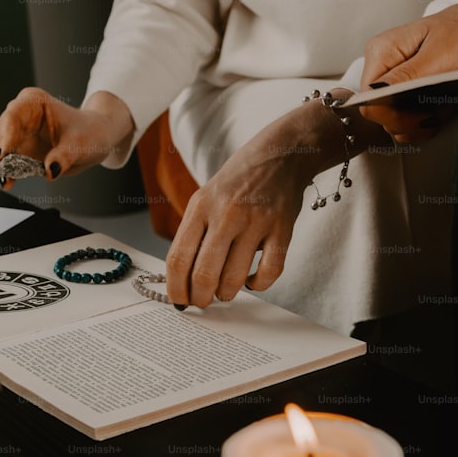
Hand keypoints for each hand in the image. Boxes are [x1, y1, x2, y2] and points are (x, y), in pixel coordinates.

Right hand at [0, 88, 133, 188]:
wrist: (95, 139)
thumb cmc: (89, 131)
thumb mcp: (82, 143)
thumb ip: (64, 156)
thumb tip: (49, 170)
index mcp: (32, 103)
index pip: (11, 116)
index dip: (5, 136)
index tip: (4, 155)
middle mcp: (19, 117)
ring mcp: (15, 135)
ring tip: (1, 177)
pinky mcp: (17, 153)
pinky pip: (3, 163)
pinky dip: (4, 172)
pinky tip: (8, 182)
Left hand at [165, 90, 389, 308]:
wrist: (279, 155)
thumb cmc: (236, 182)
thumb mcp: (204, 198)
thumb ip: (193, 234)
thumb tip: (181, 279)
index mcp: (200, 207)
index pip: (178, 258)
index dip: (175, 288)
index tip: (179, 300)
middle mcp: (226, 214)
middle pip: (204, 273)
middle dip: (200, 298)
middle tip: (202, 301)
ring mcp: (256, 222)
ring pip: (234, 278)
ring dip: (226, 293)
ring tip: (224, 292)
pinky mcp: (282, 229)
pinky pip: (269, 272)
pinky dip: (258, 285)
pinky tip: (252, 282)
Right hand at [359, 0, 457, 142]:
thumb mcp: (441, 54)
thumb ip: (404, 80)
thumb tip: (373, 100)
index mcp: (383, 51)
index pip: (368, 99)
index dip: (392, 111)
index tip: (421, 110)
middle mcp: (389, 69)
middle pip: (381, 114)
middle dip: (409, 118)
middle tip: (438, 105)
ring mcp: (404, 85)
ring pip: (396, 123)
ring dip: (422, 123)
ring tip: (447, 104)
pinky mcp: (420, 97)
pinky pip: (413, 124)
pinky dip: (431, 124)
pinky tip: (448, 109)